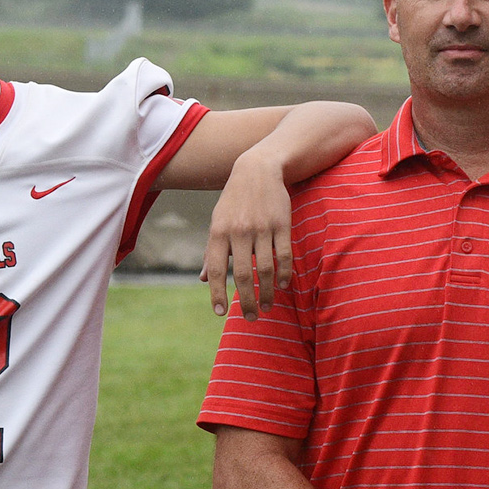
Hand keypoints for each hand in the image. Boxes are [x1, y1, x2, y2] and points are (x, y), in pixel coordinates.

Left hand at [203, 151, 295, 314]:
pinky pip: (284, 255)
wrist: (258, 170)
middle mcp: (239, 231)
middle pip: (242, 275)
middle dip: (246, 300)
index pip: (217, 269)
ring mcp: (262, 228)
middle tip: (250, 318)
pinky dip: (284, 273)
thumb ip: (212, 252)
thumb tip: (204, 280)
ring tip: (267, 307)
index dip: (217, 293)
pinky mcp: (282, 224)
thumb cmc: (234, 201)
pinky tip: (282, 286)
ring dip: (266, 292)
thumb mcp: (217, 222)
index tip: (220, 313)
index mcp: (219, 232)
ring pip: (265, 269)